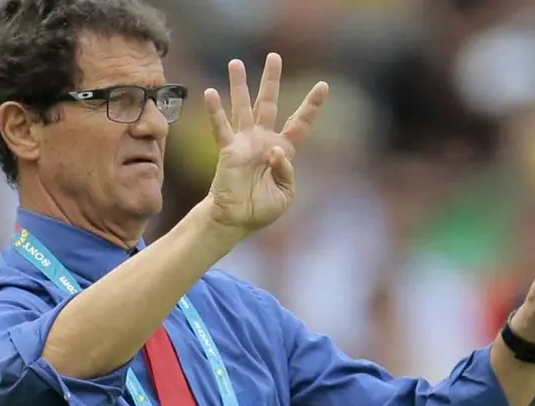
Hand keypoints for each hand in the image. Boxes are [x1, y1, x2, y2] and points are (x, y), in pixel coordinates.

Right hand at [203, 53, 328, 235]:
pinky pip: (221, 128)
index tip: (323, 85)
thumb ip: (286, 171)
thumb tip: (275, 151)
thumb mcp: (285, 194)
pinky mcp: (229, 150)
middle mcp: (263, 140)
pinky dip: (215, 111)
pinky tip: (211, 93)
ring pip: (243, 107)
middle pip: (269, 103)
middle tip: (274, 56)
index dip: (311, 105)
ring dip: (240, 85)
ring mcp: (245, 142)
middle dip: (271, 80)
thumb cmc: (261, 208)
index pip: (300, 122)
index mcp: (283, 150)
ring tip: (235, 62)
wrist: (236, 219)